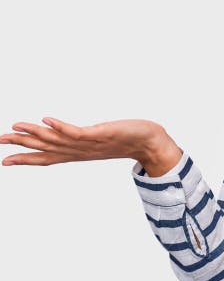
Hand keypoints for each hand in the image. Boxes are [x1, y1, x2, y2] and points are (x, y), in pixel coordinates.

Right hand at [0, 117, 180, 174]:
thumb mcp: (101, 142)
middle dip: (22, 146)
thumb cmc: (127, 140)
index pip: (48, 158)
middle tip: (0, 141)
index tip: (5, 161)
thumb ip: (86, 141)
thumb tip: (75, 138)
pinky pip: (78, 131)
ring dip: (36, 134)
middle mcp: (81, 151)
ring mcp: (90, 143)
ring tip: (15, 127)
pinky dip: (61, 126)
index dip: (27, 159)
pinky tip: (46, 119)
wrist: (151, 143)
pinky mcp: (101, 134)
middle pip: (47, 149)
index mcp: (79, 153)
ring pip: (57, 140)